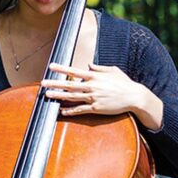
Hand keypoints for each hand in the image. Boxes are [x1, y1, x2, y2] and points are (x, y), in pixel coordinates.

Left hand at [40, 63, 161, 126]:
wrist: (134, 97)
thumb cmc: (124, 83)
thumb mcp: (113, 71)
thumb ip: (99, 68)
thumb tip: (89, 66)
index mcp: (95, 76)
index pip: (74, 71)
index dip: (62, 68)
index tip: (51, 66)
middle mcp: (92, 86)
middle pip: (70, 85)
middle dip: (55, 83)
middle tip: (43, 83)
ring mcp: (93, 98)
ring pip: (72, 97)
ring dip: (59, 96)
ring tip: (48, 95)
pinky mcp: (96, 109)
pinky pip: (80, 110)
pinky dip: (70, 111)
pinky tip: (62, 111)